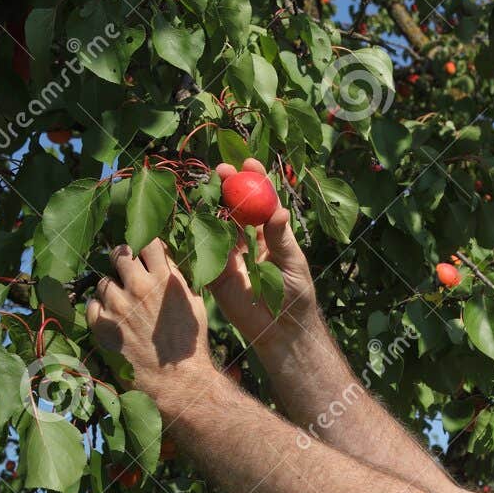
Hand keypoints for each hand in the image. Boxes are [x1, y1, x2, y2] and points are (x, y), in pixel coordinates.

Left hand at [88, 239, 219, 418]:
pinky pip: (92, 304)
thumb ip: (177, 276)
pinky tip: (114, 321)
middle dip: (121, 260)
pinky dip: (100, 310)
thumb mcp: (194, 303)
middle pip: (119, 253)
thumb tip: (162, 255)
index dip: (143, 244)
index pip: (147, 241)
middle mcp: (139, 287)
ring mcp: (118, 306)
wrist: (177, 380)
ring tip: (123, 306)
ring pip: (103, 281)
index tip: (142, 252)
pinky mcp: (103, 325)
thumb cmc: (190, 344)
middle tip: (125, 273)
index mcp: (165, 279)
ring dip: (111, 290)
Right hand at [210, 159, 318, 351]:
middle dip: (228, 185)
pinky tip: (197, 216)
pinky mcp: (216, 272)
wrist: (281, 330)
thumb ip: (282, 238)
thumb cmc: (296, 295)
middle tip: (223, 170)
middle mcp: (248, 238)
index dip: (255, 180)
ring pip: (218, 223)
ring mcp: (230, 253)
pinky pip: (206, 250)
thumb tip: (280, 211)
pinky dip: (200, 233)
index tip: (250, 162)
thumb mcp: (292, 263)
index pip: (261, 200)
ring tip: (210, 187)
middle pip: (234, 206)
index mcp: (269, 232)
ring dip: (213, 204)